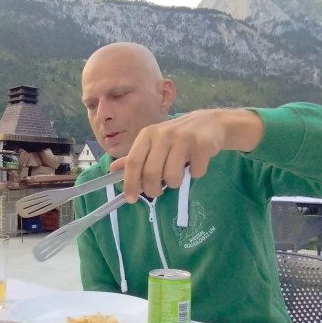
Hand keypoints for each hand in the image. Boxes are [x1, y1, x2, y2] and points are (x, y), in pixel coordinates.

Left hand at [112, 108, 264, 200]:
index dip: (130, 182)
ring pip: (172, 176)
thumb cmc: (177, 138)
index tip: (131, 199)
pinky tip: (196, 163)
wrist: (210, 123)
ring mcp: (183, 137)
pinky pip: (195, 172)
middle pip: (151, 173)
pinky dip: (196, 174)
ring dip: (175, 183)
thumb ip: (135, 157)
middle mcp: (163, 134)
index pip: (133, 162)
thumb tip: (112, 169)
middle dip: (153, 189)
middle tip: (158, 192)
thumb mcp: (154, 144)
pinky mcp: (201, 143)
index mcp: (147, 134)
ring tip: (179, 175)